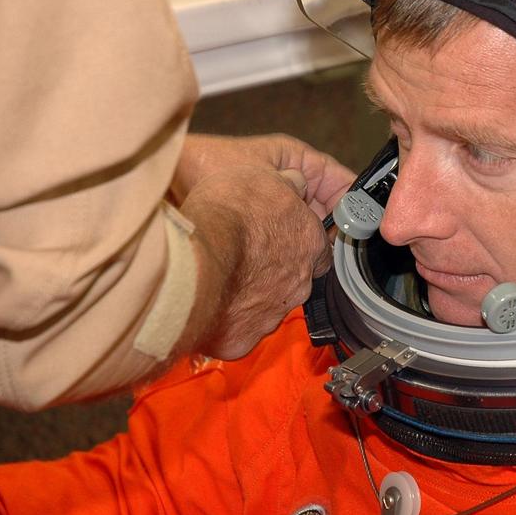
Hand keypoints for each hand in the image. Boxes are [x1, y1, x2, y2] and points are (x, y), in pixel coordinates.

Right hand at [172, 134, 355, 359]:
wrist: (195, 261)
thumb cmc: (228, 214)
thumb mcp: (262, 176)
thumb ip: (286, 184)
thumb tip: (296, 182)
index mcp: (309, 242)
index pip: (320, 247)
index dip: (300, 242)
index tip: (280, 237)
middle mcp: (299, 282)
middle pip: (295, 280)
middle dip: (275, 272)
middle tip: (246, 258)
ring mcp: (273, 314)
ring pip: (267, 308)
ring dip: (251, 296)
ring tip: (222, 280)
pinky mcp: (244, 339)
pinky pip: (239, 331)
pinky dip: (228, 321)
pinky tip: (210, 305)